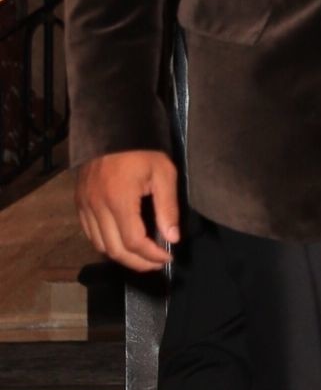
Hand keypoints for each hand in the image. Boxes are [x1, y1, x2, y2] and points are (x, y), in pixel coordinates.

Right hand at [76, 151, 179, 272]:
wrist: (112, 126)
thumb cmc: (142, 149)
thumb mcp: (164, 173)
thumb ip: (167, 208)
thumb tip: (172, 239)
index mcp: (119, 200)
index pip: (134, 242)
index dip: (152, 256)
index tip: (168, 257)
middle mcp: (97, 206)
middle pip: (115, 250)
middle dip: (138, 262)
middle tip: (157, 263)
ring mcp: (84, 205)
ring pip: (100, 245)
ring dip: (122, 256)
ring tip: (143, 256)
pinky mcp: (79, 202)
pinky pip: (90, 233)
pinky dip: (106, 244)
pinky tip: (123, 242)